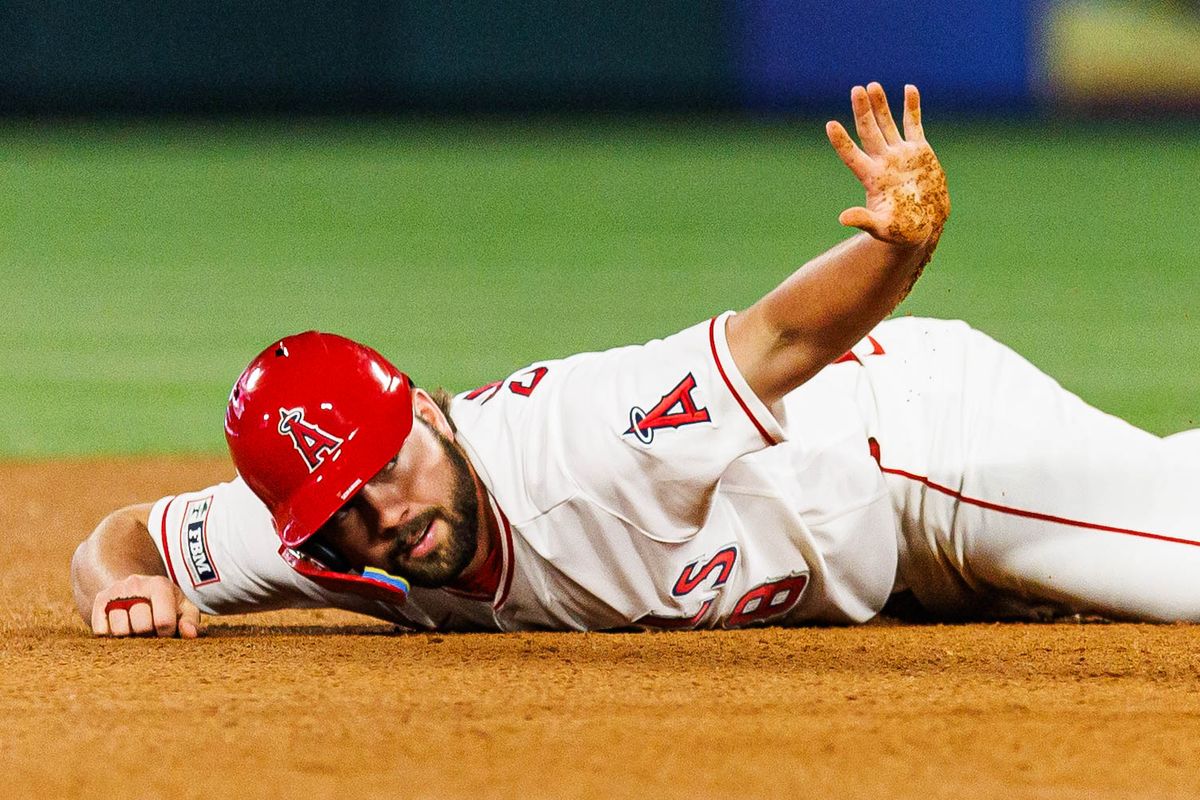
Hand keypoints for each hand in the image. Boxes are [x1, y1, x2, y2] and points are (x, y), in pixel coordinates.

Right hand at [91, 574, 202, 638]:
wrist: (136, 588)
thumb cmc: (166, 604)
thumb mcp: (183, 608)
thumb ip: (191, 621)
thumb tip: (190, 633)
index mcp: (160, 585)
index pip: (163, 622)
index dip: (166, 633)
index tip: (165, 630)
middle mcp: (136, 584)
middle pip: (141, 627)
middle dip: (148, 635)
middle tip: (149, 629)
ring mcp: (115, 592)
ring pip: (119, 630)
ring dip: (129, 636)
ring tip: (136, 628)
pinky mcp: (99, 602)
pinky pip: (101, 631)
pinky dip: (111, 636)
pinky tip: (122, 628)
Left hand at [826, 83, 949, 246]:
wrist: (927, 226)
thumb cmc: (903, 231)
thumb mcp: (883, 228)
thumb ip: (864, 220)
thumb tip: (842, 218)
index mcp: (872, 178)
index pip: (852, 155)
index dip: (842, 141)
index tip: (830, 125)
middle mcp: (883, 162)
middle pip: (869, 132)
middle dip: (863, 111)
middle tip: (856, 90)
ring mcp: (900, 155)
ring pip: (888, 124)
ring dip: (880, 105)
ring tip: (872, 86)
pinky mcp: (919, 152)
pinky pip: (914, 124)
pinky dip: (912, 107)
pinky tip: (909, 89)